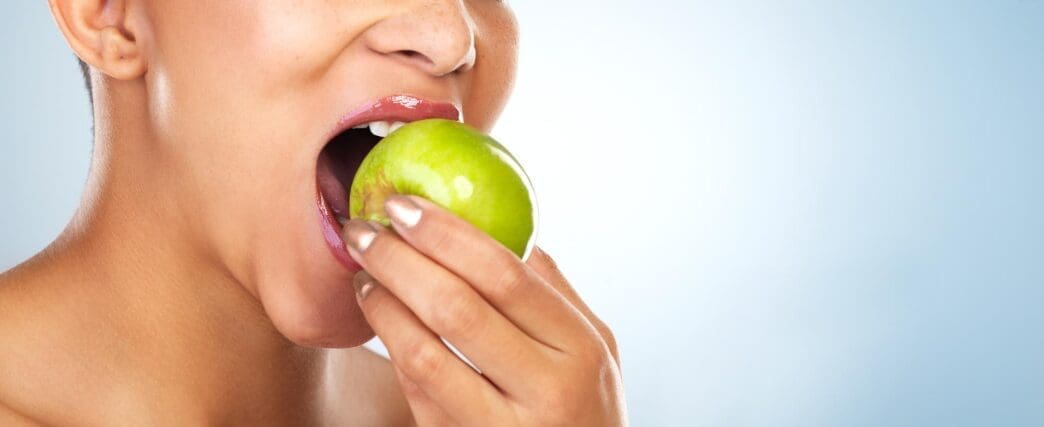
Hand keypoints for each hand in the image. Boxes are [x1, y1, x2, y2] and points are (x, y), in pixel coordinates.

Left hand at [342, 195, 625, 426]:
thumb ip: (556, 295)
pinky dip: (392, 350)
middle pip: (458, 308)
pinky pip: (417, 393)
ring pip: (424, 354)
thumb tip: (510, 229)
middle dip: (400, 260)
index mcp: (582, 349)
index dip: (448, 234)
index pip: (507, 276)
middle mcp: (549, 390)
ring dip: (383, 306)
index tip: (404, 205)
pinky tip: (381, 321)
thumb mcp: (596, 353)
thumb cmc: (586, 410)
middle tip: (363, 230)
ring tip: (363, 275)